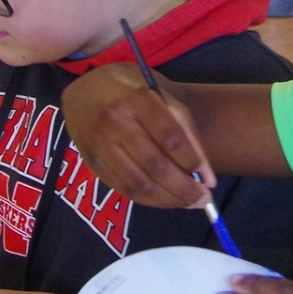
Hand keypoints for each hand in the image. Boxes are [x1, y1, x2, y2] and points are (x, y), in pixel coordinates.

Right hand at [60, 64, 212, 209]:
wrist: (83, 91)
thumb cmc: (131, 90)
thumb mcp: (160, 94)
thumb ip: (184, 128)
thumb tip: (206, 175)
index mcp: (136, 99)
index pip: (170, 137)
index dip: (192, 161)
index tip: (209, 179)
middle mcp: (114, 122)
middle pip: (154, 165)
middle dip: (183, 188)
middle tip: (204, 200)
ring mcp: (99, 145)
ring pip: (138, 183)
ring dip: (167, 199)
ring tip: (188, 203)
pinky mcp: (91, 162)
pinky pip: (123, 189)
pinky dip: (148, 200)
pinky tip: (165, 200)